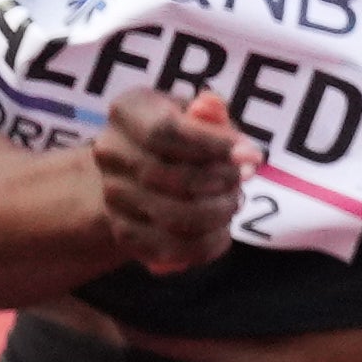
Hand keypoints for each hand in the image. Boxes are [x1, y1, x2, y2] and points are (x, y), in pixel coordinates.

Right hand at [89, 88, 246, 271]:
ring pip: (172, 217)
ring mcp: (112, 195)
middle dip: (221, 181)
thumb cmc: (180, 134)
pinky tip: (221, 231)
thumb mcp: (197, 113)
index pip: (166, 131)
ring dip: (217, 213)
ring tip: (233, 202)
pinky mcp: (123, 232)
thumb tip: (220, 119)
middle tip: (245, 179)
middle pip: (170, 177)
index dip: (214, 146)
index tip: (252, 156)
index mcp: (127, 111)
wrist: (138, 170)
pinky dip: (206, 245)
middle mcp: (110, 153)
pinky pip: (170, 249)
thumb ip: (211, 115)